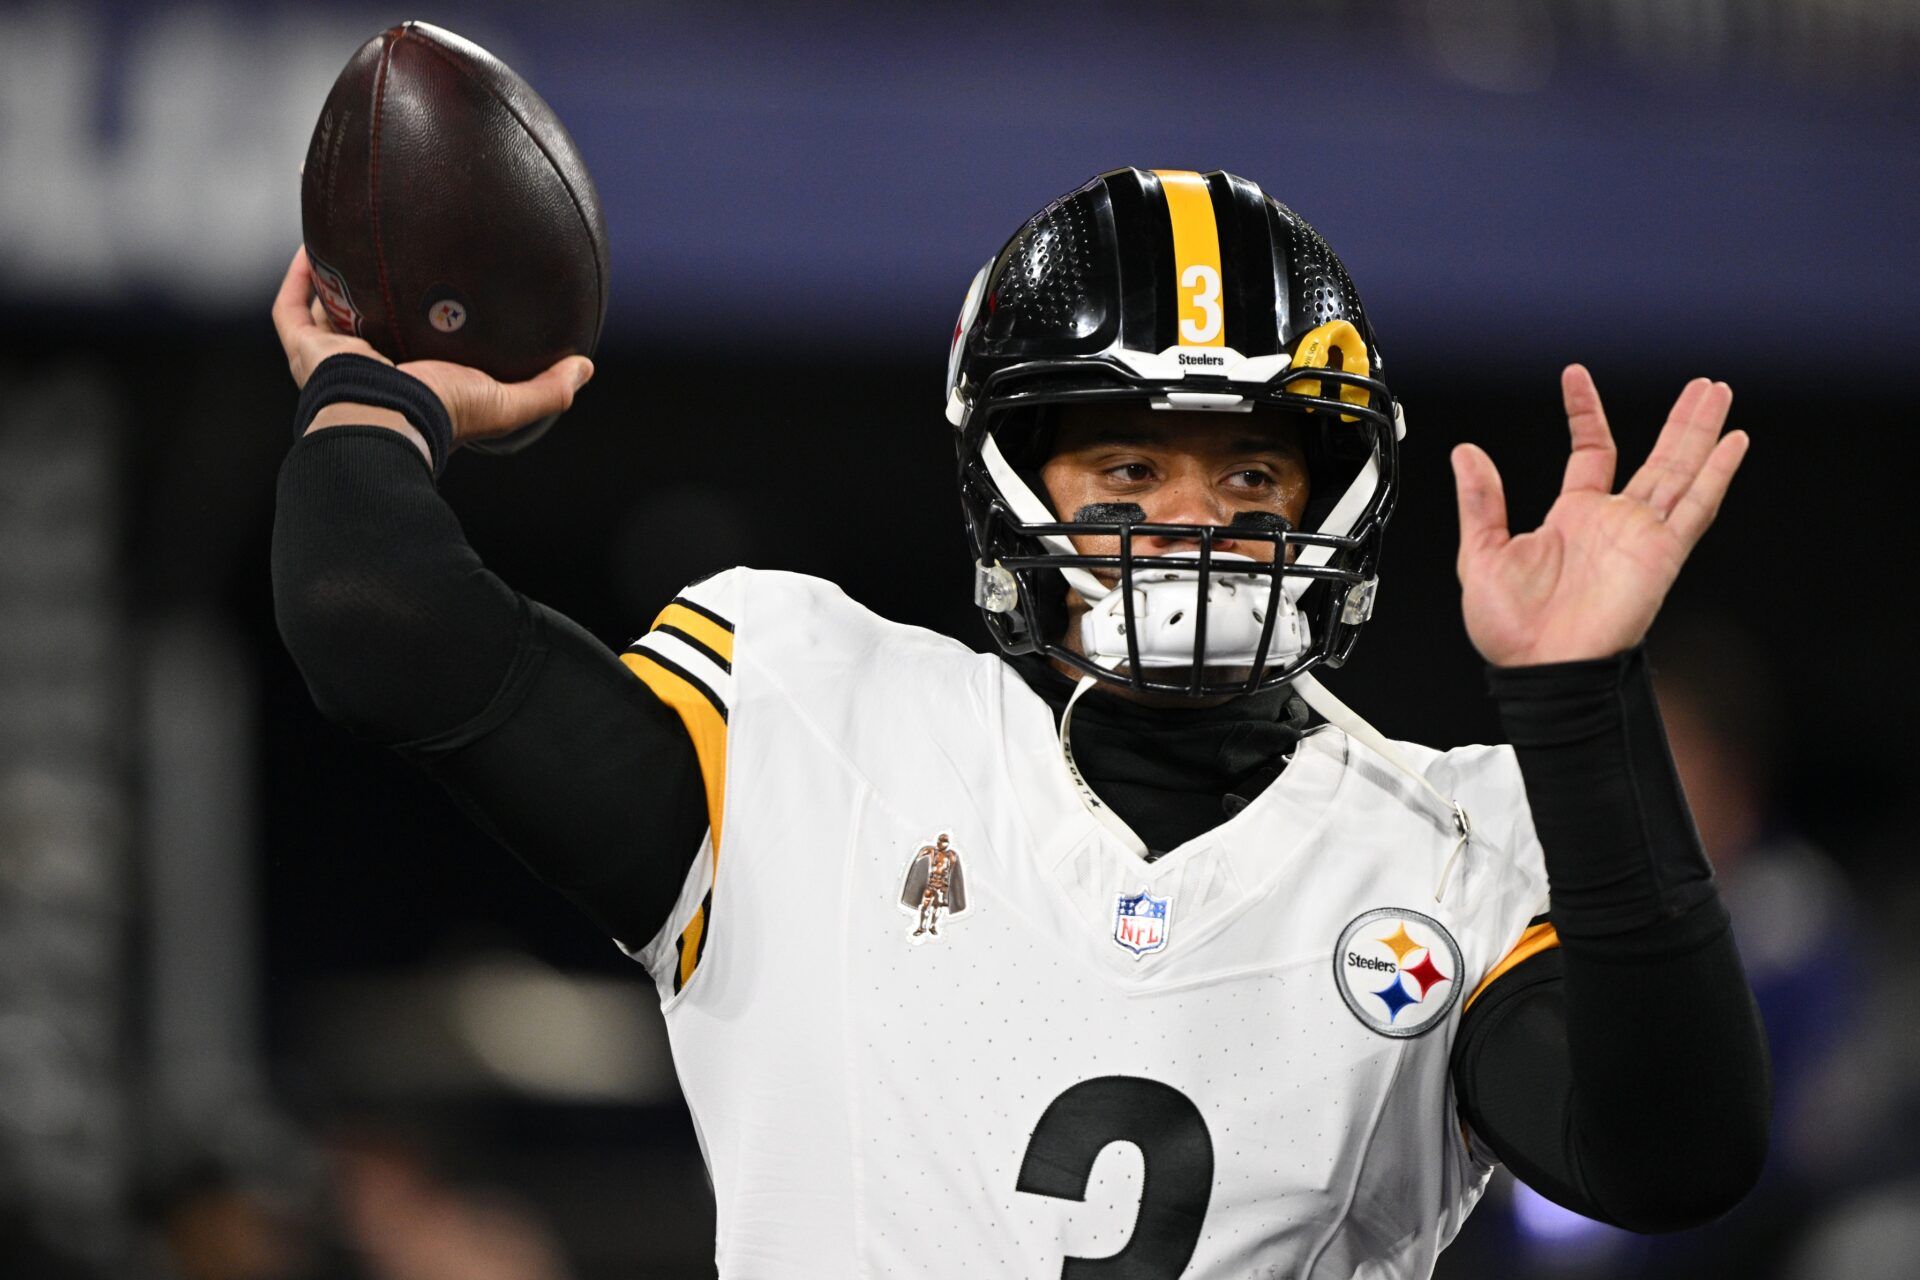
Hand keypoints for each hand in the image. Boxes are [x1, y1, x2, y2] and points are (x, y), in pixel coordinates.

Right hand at [270, 245, 591, 446]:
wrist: (389, 417)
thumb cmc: (440, 415)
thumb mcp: (505, 402)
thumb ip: (546, 389)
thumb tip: (584, 368)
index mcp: (410, 383)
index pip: (412, 348)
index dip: (421, 323)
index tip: (438, 291)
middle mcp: (368, 369)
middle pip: (365, 323)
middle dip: (371, 292)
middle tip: (386, 254)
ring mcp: (331, 359)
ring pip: (324, 310)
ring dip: (331, 277)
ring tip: (344, 236)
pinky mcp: (305, 348)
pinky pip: (292, 308)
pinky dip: (300, 276)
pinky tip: (314, 242)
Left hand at [1452, 364, 1748, 666]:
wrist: (1541, 669)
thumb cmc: (1513, 630)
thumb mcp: (1483, 553)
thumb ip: (1481, 501)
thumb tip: (1466, 454)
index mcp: (1573, 518)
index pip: (1591, 452)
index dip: (1585, 413)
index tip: (1576, 377)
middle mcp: (1613, 523)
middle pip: (1657, 458)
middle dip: (1680, 421)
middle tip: (1702, 385)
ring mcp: (1641, 536)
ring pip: (1682, 472)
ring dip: (1701, 433)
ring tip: (1718, 393)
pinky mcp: (1661, 555)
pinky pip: (1696, 509)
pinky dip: (1715, 475)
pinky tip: (1733, 443)